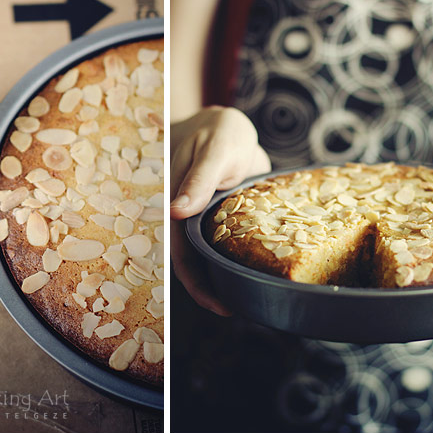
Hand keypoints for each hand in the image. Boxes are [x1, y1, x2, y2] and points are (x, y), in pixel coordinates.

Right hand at [170, 106, 271, 314]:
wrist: (228, 123)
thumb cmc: (219, 130)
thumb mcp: (214, 148)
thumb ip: (198, 178)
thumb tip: (175, 211)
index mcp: (176, 205)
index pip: (181, 255)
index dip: (197, 284)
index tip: (221, 305)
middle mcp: (187, 218)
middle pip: (194, 264)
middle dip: (213, 289)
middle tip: (241, 309)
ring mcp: (205, 221)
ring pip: (210, 258)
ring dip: (225, 277)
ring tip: (251, 297)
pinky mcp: (222, 220)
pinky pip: (226, 246)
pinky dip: (237, 261)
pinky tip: (257, 271)